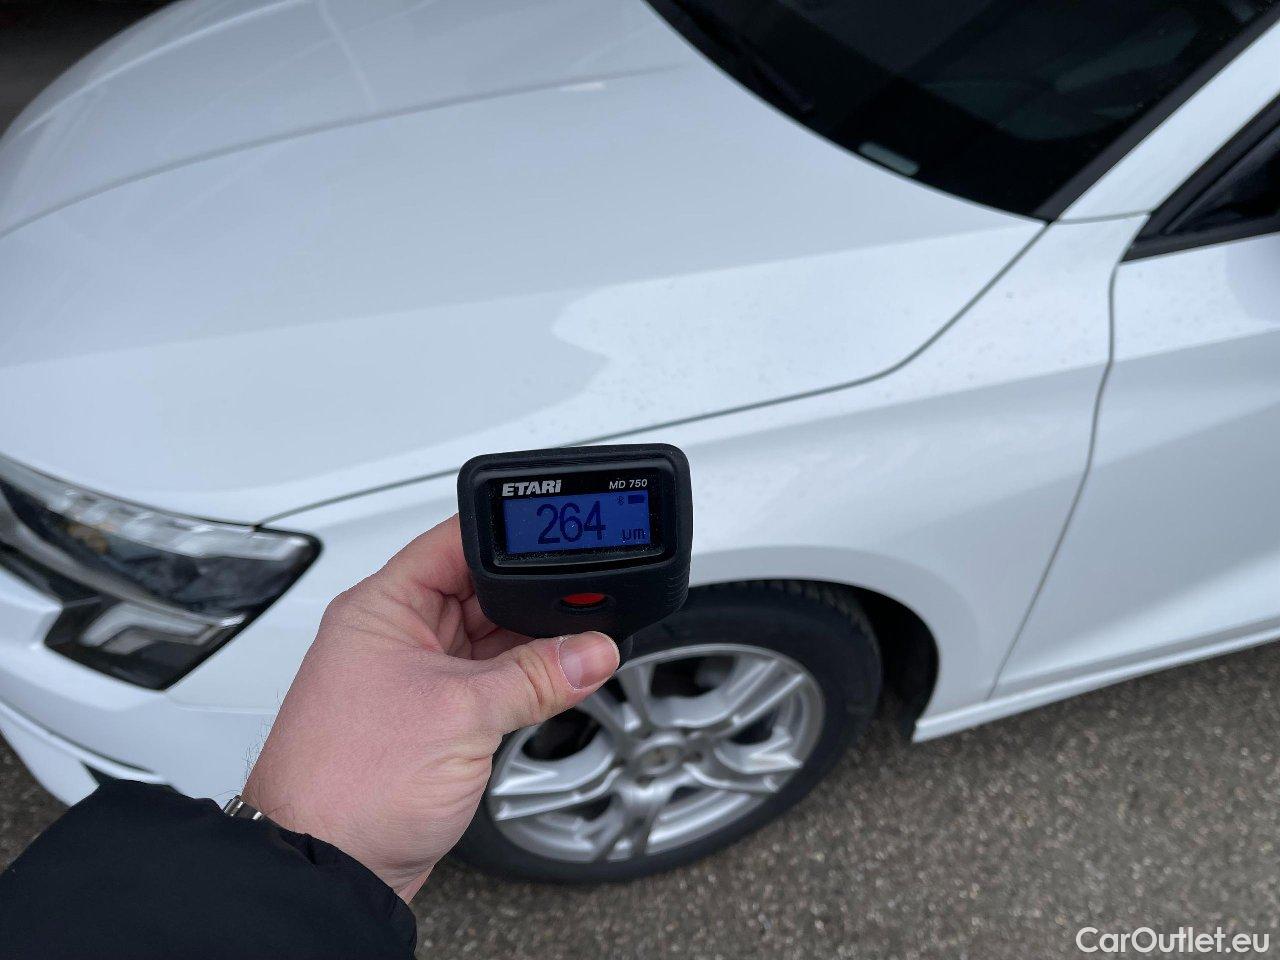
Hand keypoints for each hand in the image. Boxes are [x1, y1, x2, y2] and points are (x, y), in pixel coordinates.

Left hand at [242, 515, 618, 899]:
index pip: (452, 544)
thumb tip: (591, 650)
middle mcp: (395, 636)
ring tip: (579, 650)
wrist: (328, 870)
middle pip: (479, 591)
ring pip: (489, 638)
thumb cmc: (348, 788)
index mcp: (381, 608)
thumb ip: (537, 677)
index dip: (507, 539)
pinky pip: (490, 681)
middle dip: (532, 600)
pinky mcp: (432, 718)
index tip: (558, 542)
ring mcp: (414, 678)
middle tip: (582, 605)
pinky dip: (524, 682)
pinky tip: (558, 683)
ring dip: (532, 646)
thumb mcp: (462, 715)